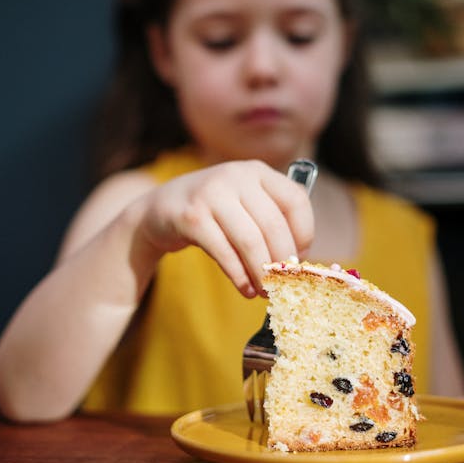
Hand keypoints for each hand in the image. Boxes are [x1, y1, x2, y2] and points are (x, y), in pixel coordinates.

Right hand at [135, 160, 313, 296]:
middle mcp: (235, 176)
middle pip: (273, 225)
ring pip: (250, 241)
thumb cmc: (212, 213)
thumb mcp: (244, 204)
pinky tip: (245, 289)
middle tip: (284, 285)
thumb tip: (298, 263)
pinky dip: (239, 276)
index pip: (296, 200)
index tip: (298, 260)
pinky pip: (224, 252)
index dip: (305, 234)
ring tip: (265, 291)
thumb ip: (271, 221)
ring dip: (261, 273)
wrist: (158, 210)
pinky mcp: (190, 216)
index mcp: (257, 171)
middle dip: (282, 262)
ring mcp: (210, 193)